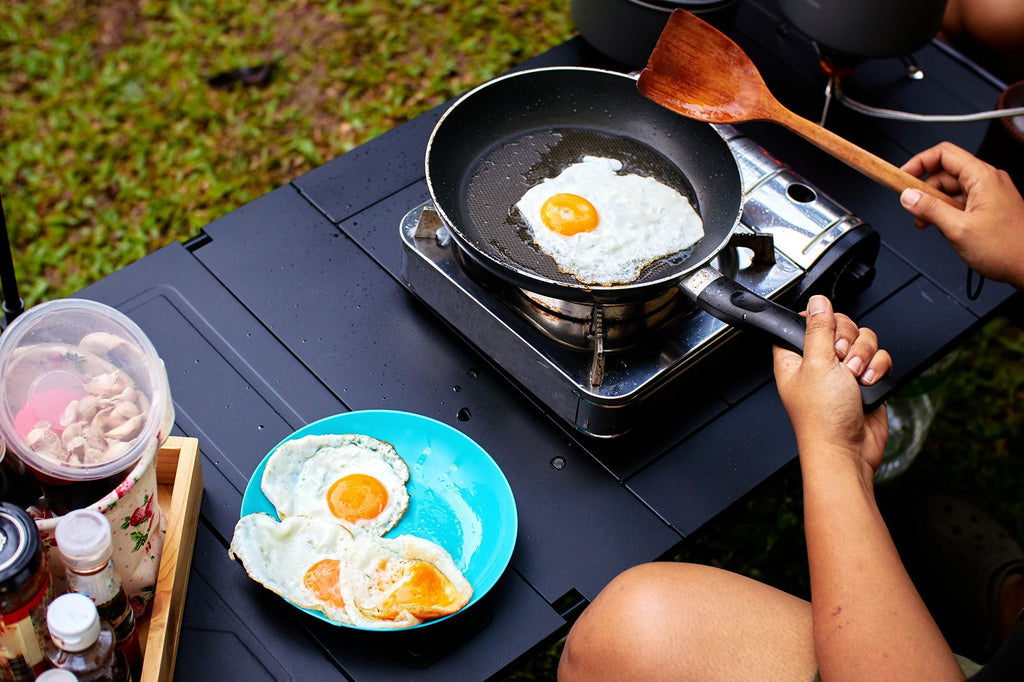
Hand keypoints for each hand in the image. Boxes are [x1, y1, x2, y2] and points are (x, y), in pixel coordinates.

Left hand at [773, 296, 890, 471]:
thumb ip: (818, 329)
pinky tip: (868, 385)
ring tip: (854, 378)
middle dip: (848, 341)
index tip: (826, 334)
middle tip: (841, 361)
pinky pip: (880, 357)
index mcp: (795, 356)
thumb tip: (817, 302)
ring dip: (864, 357)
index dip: (820, 322)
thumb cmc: (822, 419)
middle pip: (841, 326)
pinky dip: (878, 368)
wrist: (848, 451)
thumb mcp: (817, 364)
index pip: (806, 321)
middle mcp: (819, 361)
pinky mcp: (866, 380)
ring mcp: (844, 371)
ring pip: (864, 340)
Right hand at [900, 142, 1023, 289]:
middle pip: (944, 172)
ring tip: (927, 223)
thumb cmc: (1007, 249)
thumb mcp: (958, 229)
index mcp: (982, 177)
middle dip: (924, 190)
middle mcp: (988, 180)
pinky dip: (946, 211)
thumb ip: (930, 209)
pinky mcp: (989, 207)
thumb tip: (908, 196)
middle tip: (912, 208)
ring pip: (951, 189)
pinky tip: (942, 227)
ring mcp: (989, 194)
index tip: (901, 177)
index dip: (918, 162)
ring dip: (933, 204)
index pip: (944, 154)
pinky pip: (960, 201)